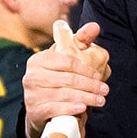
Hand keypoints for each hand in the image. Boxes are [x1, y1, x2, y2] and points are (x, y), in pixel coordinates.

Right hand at [23, 20, 109, 137]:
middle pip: (68, 78)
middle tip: (104, 90)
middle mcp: (32, 75)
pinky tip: (82, 108)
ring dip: (86, 97)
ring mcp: (32, 94)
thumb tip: (95, 26)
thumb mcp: (67, 58)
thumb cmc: (58, 79)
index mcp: (39, 59)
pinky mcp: (34, 111)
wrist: (42, 110)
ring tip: (100, 100)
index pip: (67, 60)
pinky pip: (53, 109)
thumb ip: (82, 40)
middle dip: (90, 85)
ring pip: (63, 94)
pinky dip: (69, 108)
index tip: (99, 75)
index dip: (86, 68)